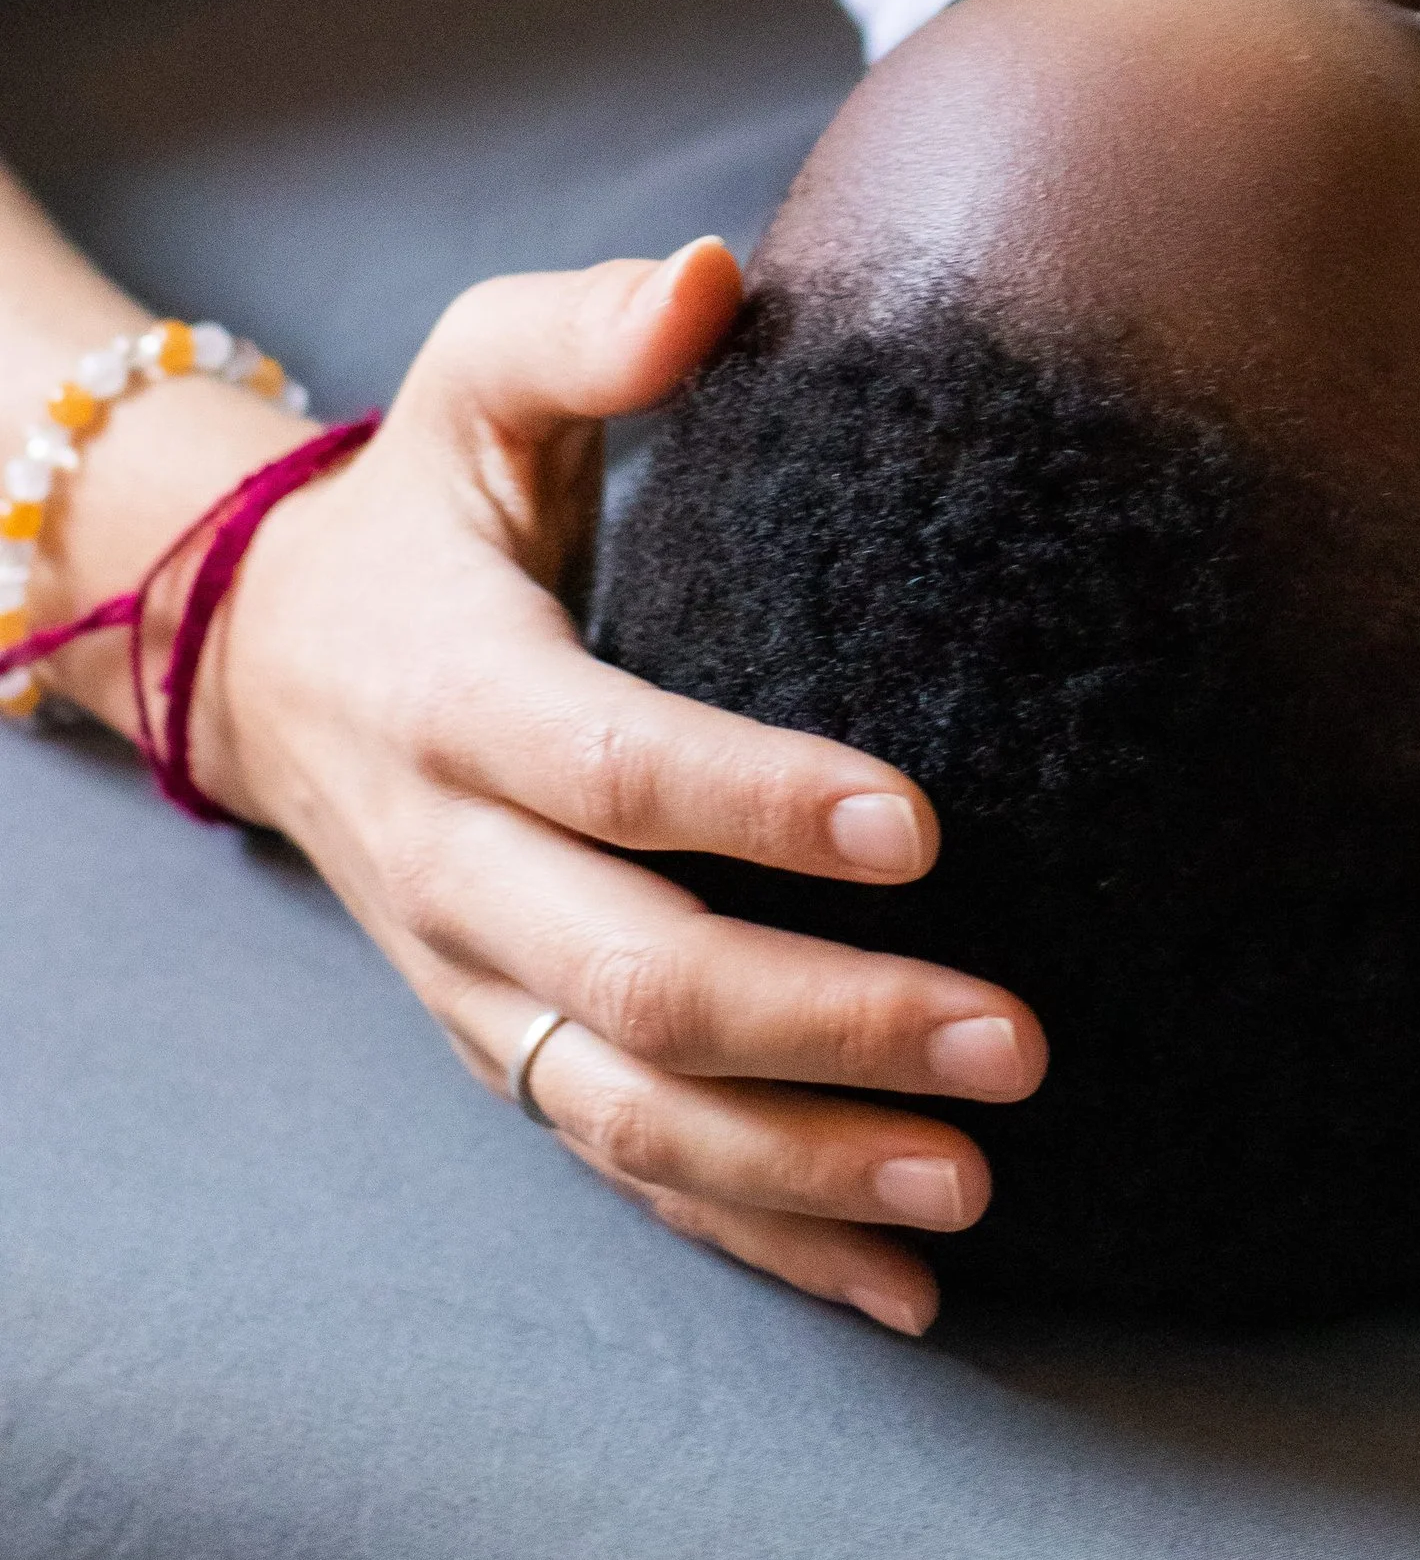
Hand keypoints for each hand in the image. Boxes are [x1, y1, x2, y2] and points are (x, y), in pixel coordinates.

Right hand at [205, 245, 1046, 1334]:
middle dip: (827, 1021)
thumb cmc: (419, 499)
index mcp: (453, 689)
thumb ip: (588, 330)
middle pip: (633, 976)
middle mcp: (451, 860)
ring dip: (803, 1162)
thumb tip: (716, 277)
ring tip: (977, 1177)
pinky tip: (904, 1282)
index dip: (756, 803)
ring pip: (624, 1111)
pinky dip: (757, 1233)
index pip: (609, 765)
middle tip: (1017, 1038)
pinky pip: (621, 1167)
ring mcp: (470, 977)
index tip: (923, 823)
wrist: (261, 657)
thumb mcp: (471, 377)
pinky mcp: (500, 1045)